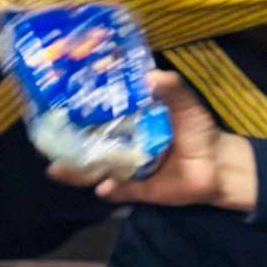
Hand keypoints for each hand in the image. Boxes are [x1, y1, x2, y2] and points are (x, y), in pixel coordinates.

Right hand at [48, 71, 257, 211]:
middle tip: (47, 141)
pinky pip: (123, 191)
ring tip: (57, 168)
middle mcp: (124, 145)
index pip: (99, 116)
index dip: (78, 113)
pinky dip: (113, 189)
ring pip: (98, 170)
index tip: (57, 105)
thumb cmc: (198, 130)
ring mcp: (131, 169)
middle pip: (90, 146)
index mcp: (130, 123)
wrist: (219, 165)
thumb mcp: (185, 103)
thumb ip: (171, 88)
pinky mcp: (142, 190)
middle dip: (67, 145)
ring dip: (78, 171)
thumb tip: (149, 75)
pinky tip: (104, 187)